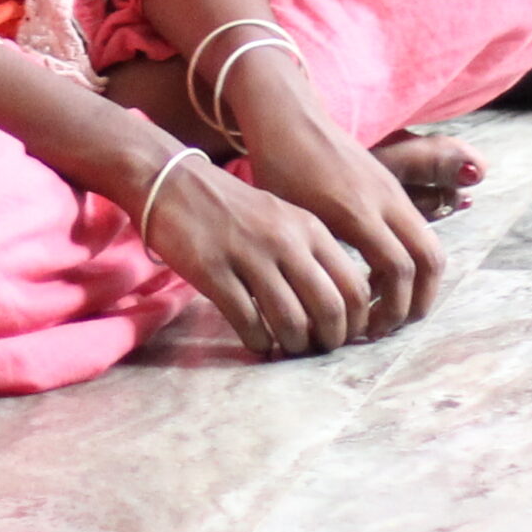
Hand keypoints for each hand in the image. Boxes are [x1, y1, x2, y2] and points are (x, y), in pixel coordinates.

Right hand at [128, 144, 384, 358]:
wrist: (175, 182)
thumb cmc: (235, 209)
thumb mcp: (284, 219)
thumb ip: (311, 256)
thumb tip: (336, 311)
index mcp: (310, 228)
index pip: (355, 286)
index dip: (355, 323)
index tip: (343, 336)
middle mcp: (286, 241)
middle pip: (330, 309)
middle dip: (328, 341)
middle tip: (316, 349)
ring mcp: (249, 255)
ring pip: (291, 322)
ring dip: (293, 346)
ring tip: (286, 348)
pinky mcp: (214, 271)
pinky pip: (248, 322)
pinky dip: (257, 343)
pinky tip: (256, 342)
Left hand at [226, 68, 445, 341]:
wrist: (288, 116)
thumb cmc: (277, 168)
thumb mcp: (293, 219)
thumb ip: (319, 261)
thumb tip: (328, 313)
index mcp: (356, 210)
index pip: (398, 271)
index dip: (390, 310)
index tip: (367, 332)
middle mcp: (385, 199)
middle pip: (430, 261)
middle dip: (418, 302)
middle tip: (389, 328)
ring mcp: (393, 190)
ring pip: (430, 246)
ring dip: (418, 284)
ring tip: (386, 309)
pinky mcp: (392, 186)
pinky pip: (418, 232)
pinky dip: (410, 262)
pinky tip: (376, 278)